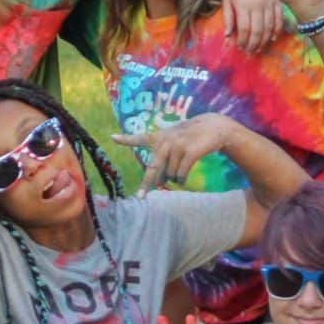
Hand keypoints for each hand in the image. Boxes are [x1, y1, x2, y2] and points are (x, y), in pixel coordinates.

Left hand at [114, 114, 235, 194]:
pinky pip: (181, 175)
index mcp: (158, 137)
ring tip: (180, 169)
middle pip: (153, 168)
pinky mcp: (189, 152)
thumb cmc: (188, 138)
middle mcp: (165, 141)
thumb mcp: (172, 140)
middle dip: (146, 185)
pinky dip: (182, 180)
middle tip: (140, 197)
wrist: (211, 127)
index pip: (139, 138)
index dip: (126, 139)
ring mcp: (177, 146)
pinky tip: (184, 177)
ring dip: (174, 178)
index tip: (113, 137)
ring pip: (170, 175)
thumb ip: (161, 157)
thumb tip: (158, 182)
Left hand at [221, 0, 282, 52]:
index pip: (244, 29)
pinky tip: (272, 38)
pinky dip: (276, 31)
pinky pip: (279, 20)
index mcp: (243, 5)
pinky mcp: (277, 1)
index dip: (242, 41)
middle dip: (253, 45)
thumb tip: (228, 36)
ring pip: (269, 28)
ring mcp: (269, 3)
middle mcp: (257, 5)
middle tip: (249, 52)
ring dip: (264, 41)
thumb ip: (228, 17)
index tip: (239, 47)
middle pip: (257, 31)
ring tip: (258, 48)